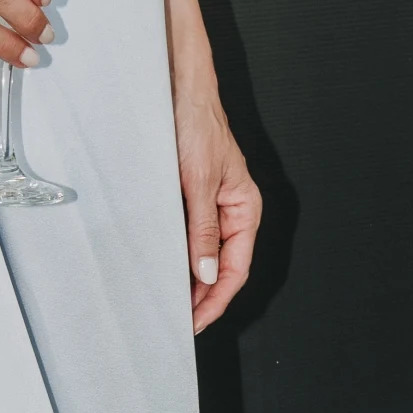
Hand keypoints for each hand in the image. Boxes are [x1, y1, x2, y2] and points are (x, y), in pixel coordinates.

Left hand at [177, 79, 260, 333]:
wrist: (180, 92)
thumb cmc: (198, 126)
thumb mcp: (198, 182)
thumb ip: (203, 229)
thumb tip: (206, 272)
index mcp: (245, 210)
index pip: (235, 269)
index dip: (216, 299)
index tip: (196, 321)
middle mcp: (233, 212)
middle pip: (223, 267)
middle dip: (204, 296)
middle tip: (179, 320)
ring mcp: (213, 207)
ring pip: (206, 255)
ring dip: (192, 280)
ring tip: (173, 303)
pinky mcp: (193, 198)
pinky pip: (191, 237)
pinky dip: (181, 257)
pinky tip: (167, 269)